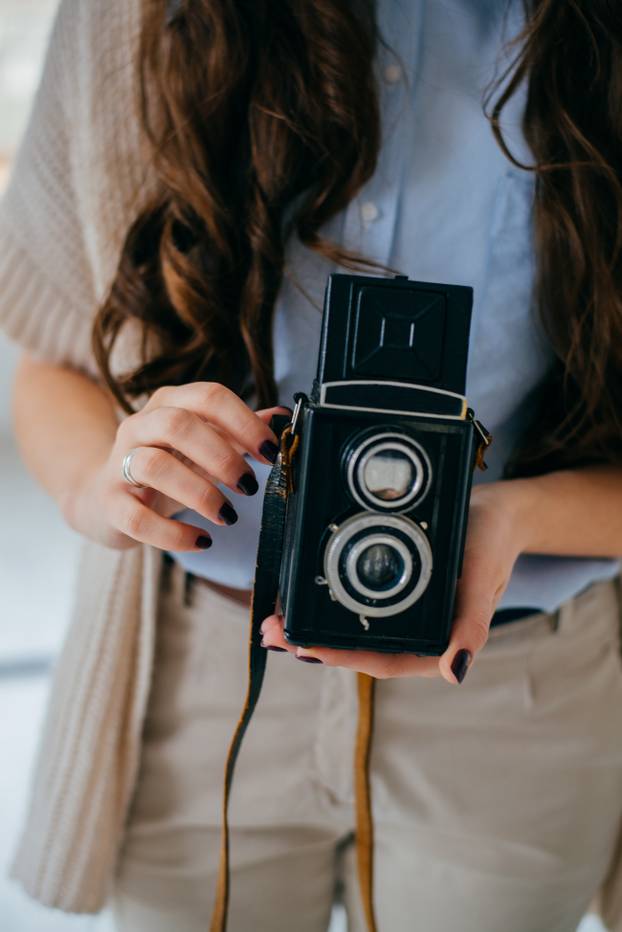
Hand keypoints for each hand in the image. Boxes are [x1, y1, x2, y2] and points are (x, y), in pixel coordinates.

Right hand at [64, 381, 290, 550]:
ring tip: (227, 515)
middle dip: (222, 456)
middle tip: (249, 486)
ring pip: (154, 466)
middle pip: (178, 424)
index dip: (244, 422)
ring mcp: (119, 463)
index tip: (271, 452)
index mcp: (169, 404)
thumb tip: (282, 418)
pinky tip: (201, 540)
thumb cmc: (165, 469)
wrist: (106, 499)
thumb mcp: (204, 447)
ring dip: (200, 492)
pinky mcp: (110, 503)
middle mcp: (140, 426)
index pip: (209, 397)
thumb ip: (239, 432)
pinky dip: (172, 533)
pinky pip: (137, 517)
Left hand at [261, 479, 535, 683]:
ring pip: (352, 627)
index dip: (342, 658)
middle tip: (271, 632)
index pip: (383, 660)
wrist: (496, 509)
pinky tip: (298, 593)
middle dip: (313, 644)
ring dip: (313, 624)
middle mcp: (416, 631)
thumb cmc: (492, 543)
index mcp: (438, 640)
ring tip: (274, 618)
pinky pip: (356, 601)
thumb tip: (454, 671)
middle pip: (359, 646)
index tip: (304, 650)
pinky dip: (327, 600)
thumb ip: (473, 624)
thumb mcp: (483, 577)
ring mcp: (403, 611)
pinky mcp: (394, 588)